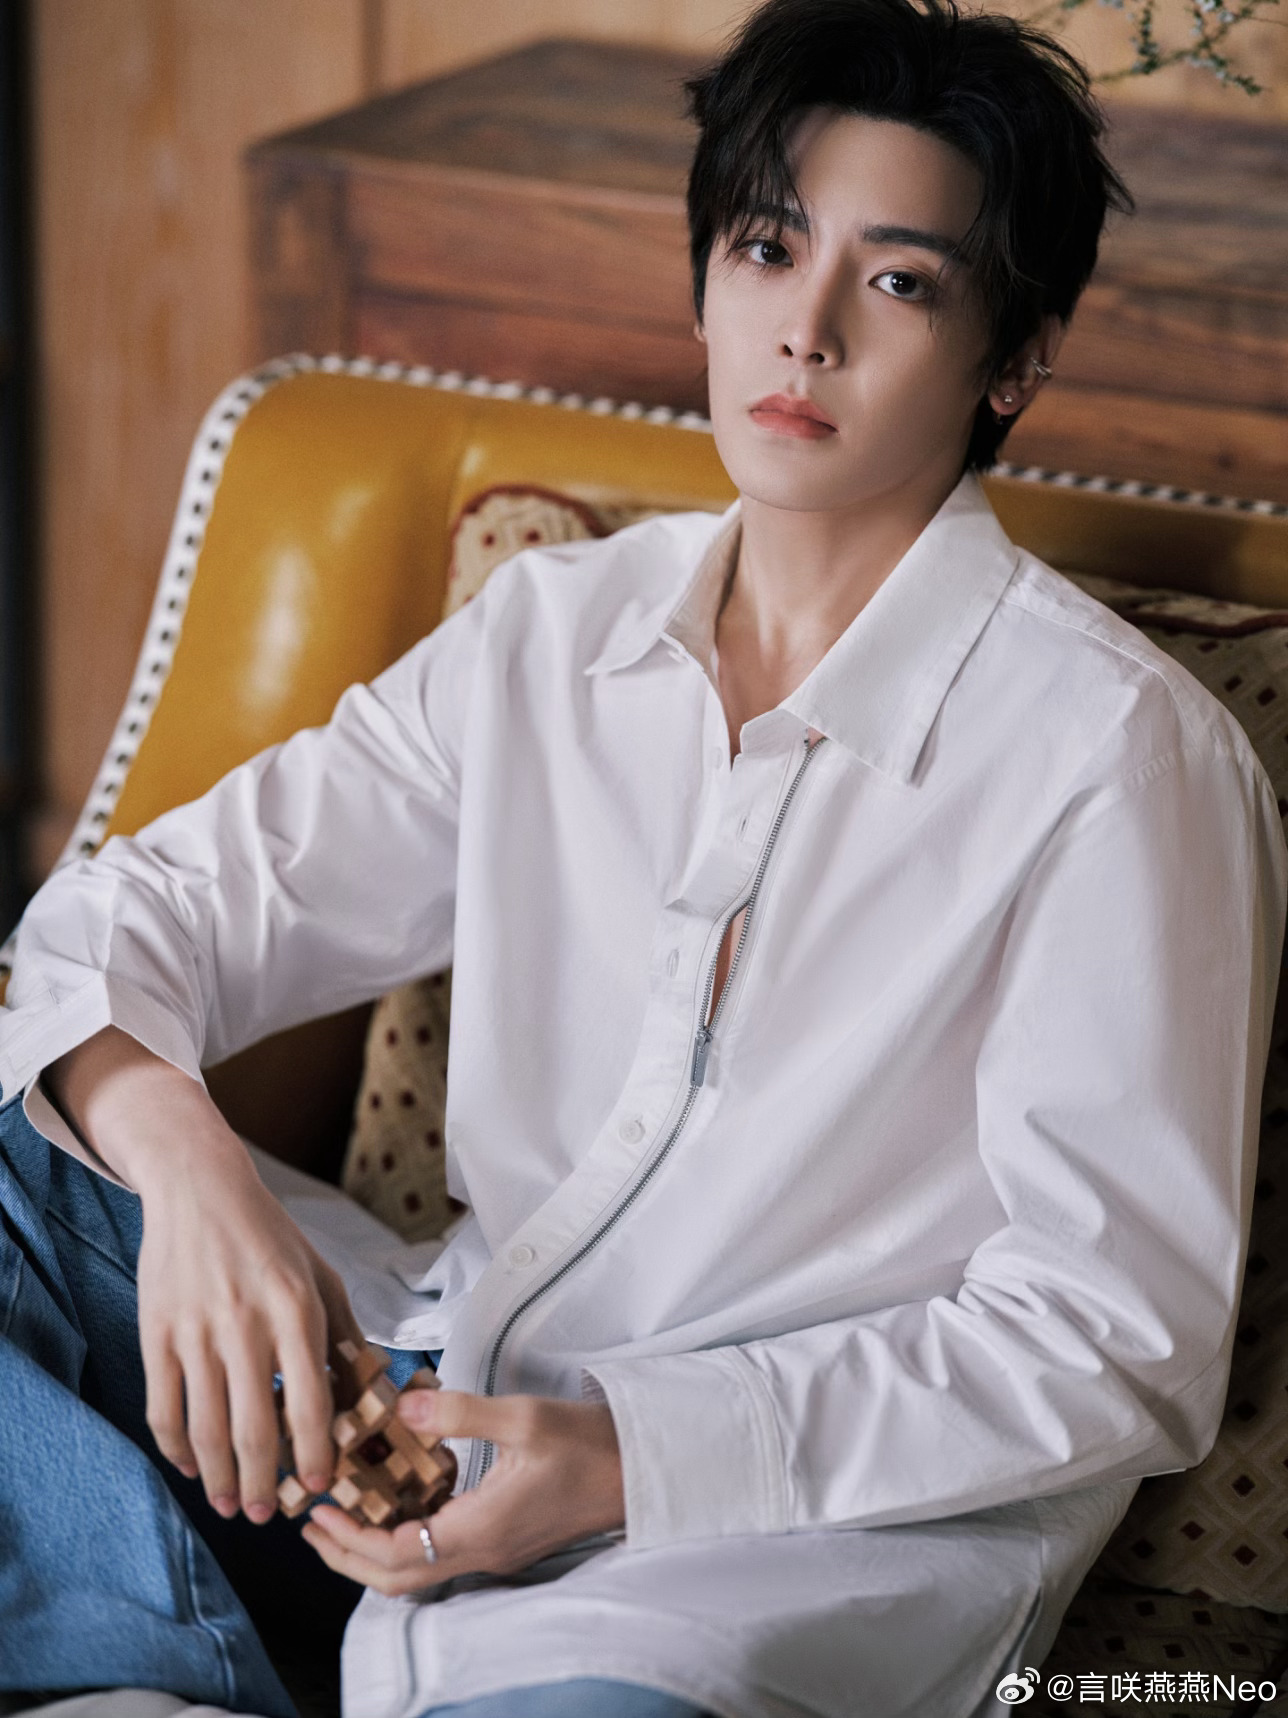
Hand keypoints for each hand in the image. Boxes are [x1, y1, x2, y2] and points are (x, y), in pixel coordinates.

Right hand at [47, 1026, 365, 1522]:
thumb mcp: (321, 1274)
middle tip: (265, 1515)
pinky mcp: (156, 1334)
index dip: (315, 1453)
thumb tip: (365, 1394)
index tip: (319, 1486)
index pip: (309, 1400)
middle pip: (254, 1428)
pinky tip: (190, 1467)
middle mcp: (245, 1324)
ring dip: (217, 1478)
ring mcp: (196, 1332)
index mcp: (295, 1309)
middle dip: (262, 1484)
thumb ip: (343, 1334)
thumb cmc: (270, 1235)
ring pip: (206, 1428)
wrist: (199, 1189)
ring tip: (229, 1504)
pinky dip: (176, 1448)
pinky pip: (164, 1408)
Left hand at [301, 1387, 624, 1595]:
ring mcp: (495, 1550)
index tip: (320, 1513)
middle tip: (314, 1525)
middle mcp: (484, 1551)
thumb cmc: (588, 1445)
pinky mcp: (505, 1539)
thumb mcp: (524, 1417)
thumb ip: (460, 1413)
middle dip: (348, 1558)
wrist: (637, 1469)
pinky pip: (441, 1554)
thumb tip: (403, 1407)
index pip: (398, 1555)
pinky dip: (406, 1538)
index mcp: (482, 1529)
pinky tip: (398, 1504)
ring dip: (373, 1552)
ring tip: (344, 1515)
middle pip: (399, 1579)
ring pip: (419, 1572)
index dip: (351, 1540)